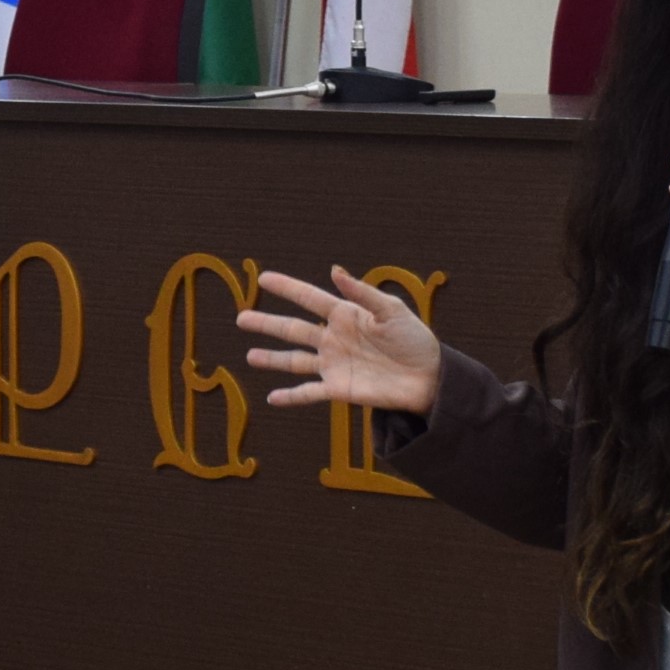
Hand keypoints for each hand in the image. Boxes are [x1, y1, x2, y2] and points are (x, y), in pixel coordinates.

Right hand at [237, 267, 442, 414]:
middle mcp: (334, 338)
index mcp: (345, 315)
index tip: (263, 278)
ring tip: (249, 357)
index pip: (309, 298)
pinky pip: (308, 393)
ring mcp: (333, 364)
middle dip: (266, 324)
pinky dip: (290, 397)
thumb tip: (334, 270)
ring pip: (294, 360)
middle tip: (241, 318)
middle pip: (292, 329)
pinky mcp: (338, 389)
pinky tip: (272, 399)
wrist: (429, 377)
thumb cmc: (414, 340)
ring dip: (271, 359)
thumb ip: (362, 293)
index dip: (287, 288)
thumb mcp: (391, 311)